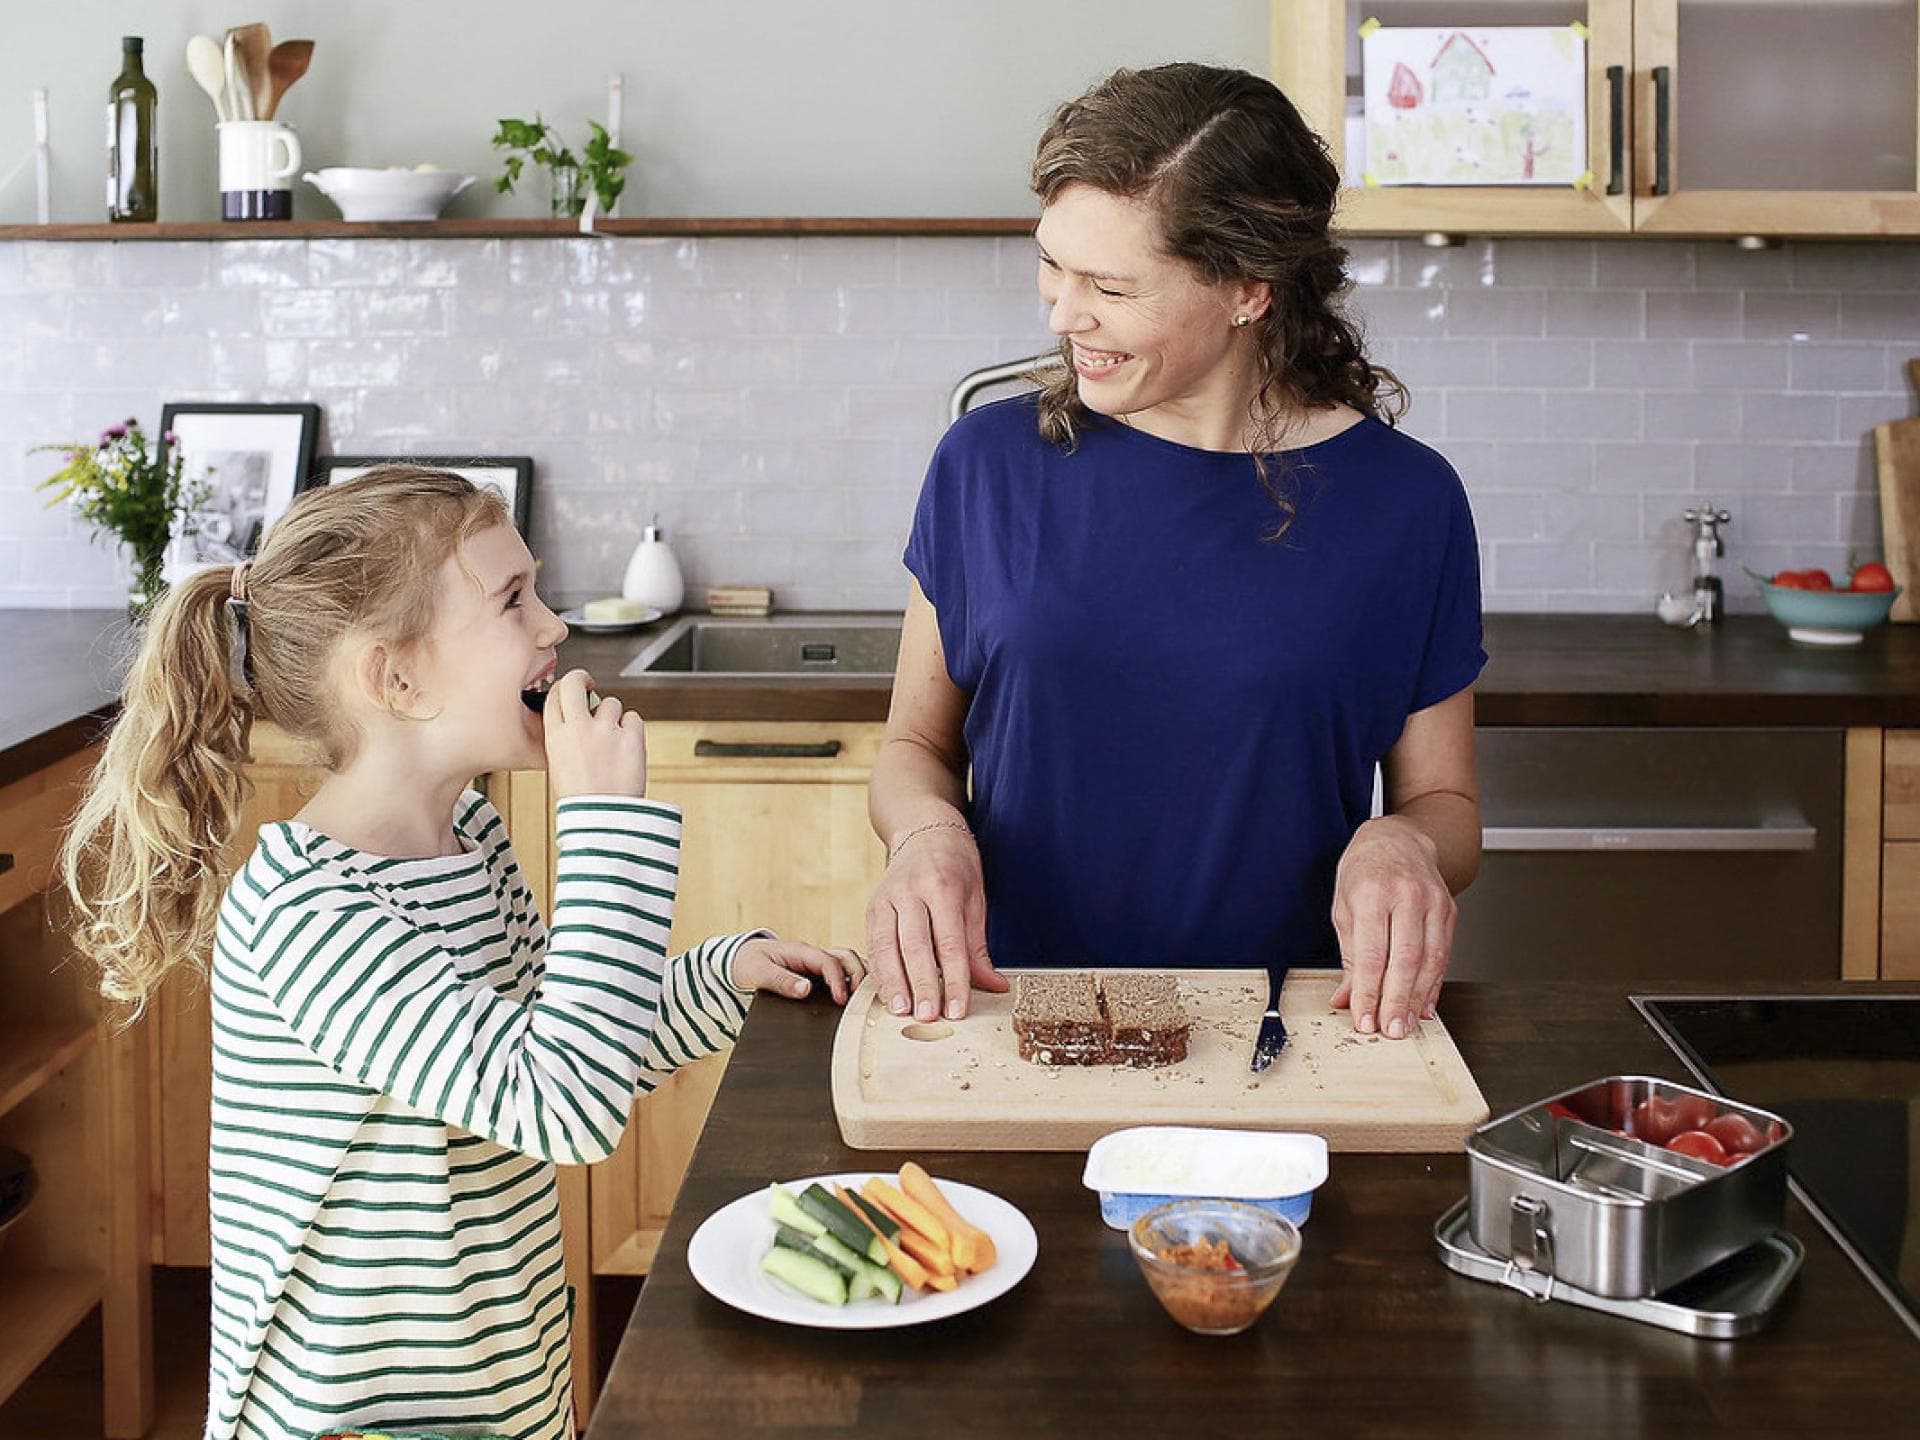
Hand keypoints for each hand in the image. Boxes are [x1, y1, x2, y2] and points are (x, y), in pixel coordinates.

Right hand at [543, 669, 645, 799]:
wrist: (604, 820)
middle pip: (576, 683)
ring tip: (613, 741)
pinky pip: (634, 717)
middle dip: (582, 678)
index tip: (572, 690)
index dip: (564, 689)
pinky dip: (632, 728)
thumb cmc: (583, 800)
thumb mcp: (559, 766)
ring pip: (611, 703)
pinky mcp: (630, 736)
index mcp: (555, 737)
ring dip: (613, 717)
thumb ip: (566, 739)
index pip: (555, 696)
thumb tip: (577, 719)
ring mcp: (605, 731)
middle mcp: (578, 729)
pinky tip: (627, 746)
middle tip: (589, 684)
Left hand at [731, 939, 867, 1004]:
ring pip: (849, 962)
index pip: (828, 962)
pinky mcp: (818, 972)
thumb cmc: (748, 963)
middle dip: (859, 975)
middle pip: (847, 957)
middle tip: (863, 999)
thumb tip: (805, 990)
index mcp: (801, 951)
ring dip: (862, 975)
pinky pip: (843, 971)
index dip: (838, 981)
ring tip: (872, 996)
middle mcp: (813, 954)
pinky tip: (864, 995)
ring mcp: (817, 962)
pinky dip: (856, 979)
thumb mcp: (759, 973)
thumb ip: (781, 981)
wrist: (740, 960)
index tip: (841, 1001)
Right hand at [865, 826, 1005, 1021]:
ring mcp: (887, 897)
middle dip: (922, 984)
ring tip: (901, 1010)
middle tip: (927, 1017)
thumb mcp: (975, 899)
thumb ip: (978, 947)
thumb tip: (995, 986)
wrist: (924, 830)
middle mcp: (911, 891)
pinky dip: (879, 970)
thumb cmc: (956, 866)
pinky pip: (873, 942)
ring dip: (893, 982)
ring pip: (886, 946)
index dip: (954, 980)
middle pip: (915, 946)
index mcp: (943, 888)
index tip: (957, 1009)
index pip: (951, 943)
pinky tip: (886, 992)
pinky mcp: (872, 906)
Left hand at [1329, 815, 1454, 1038]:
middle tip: (1391, 1031)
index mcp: (1371, 894)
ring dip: (1418, 998)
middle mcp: (1406, 896)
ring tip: (1407, 1024)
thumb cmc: (1364, 872)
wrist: (1398, 839)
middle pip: (1405, 960)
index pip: (1372, 954)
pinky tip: (1425, 1004)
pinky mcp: (1449, 910)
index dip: (1369, 992)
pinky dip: (1435, 983)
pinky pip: (1444, 953)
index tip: (1364, 1019)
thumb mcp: (1343, 908)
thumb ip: (1349, 957)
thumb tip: (1346, 998)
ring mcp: (1432, 902)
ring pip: (1430, 960)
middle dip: (1397, 1001)